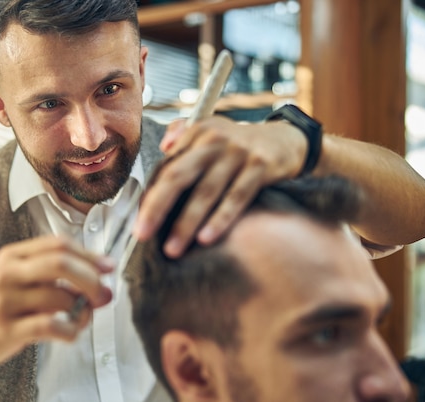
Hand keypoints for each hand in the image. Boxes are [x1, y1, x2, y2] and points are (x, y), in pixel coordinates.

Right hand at [0, 235, 113, 367]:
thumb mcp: (16, 277)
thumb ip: (52, 275)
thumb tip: (101, 279)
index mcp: (13, 255)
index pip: (59, 244)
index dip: (89, 255)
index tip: (109, 267)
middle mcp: (8, 273)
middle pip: (61, 263)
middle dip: (91, 278)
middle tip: (104, 295)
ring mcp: (5, 300)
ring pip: (59, 297)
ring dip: (82, 310)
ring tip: (83, 318)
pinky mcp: (6, 329)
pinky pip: (50, 326)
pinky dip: (70, 330)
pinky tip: (70, 333)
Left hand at [133, 116, 306, 257]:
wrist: (286, 140)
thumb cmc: (238, 145)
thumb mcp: (211, 131)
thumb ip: (183, 135)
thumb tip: (164, 146)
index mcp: (197, 134)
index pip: (166, 169)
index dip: (150, 197)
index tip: (138, 222)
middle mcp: (214, 141)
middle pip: (178, 177)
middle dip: (157, 207)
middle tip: (142, 234)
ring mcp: (238, 153)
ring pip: (206, 192)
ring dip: (187, 223)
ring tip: (173, 248)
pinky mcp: (260, 166)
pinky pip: (237, 197)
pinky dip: (221, 219)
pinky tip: (206, 238)